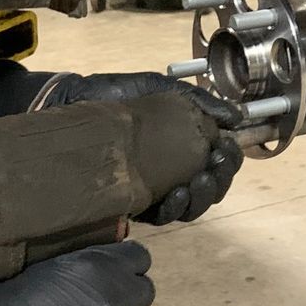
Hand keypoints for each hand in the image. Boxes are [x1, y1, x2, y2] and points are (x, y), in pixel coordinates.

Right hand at [0, 241, 154, 305]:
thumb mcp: (36, 272)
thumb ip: (72, 271)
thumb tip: (85, 272)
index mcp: (96, 269)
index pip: (138, 258)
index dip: (124, 264)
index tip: (109, 271)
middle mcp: (115, 303)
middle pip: (143, 293)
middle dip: (125, 296)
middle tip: (96, 304)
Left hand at [46, 72, 245, 224]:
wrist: (70, 105)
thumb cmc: (112, 96)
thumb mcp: (159, 89)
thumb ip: (198, 102)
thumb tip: (236, 117)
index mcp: (182, 146)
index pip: (216, 161)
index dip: (229, 159)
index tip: (228, 147)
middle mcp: (171, 172)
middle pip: (210, 189)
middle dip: (220, 180)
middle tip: (215, 166)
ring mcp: (153, 190)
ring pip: (191, 207)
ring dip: (201, 197)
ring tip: (198, 181)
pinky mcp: (131, 204)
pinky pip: (162, 216)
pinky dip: (174, 208)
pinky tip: (176, 193)